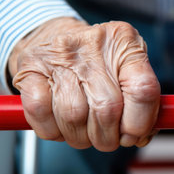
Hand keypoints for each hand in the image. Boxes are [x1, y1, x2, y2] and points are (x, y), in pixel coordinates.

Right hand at [8, 17, 160, 151]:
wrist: (52, 36)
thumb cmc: (97, 59)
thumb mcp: (127, 68)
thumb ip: (142, 101)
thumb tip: (142, 136)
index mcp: (125, 43)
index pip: (143, 89)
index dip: (140, 122)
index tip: (133, 135)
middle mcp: (94, 46)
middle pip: (107, 109)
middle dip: (108, 136)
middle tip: (106, 138)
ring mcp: (59, 56)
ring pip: (73, 116)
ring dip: (80, 137)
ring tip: (83, 130)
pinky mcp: (30, 70)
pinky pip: (42, 114)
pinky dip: (52, 130)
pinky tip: (60, 124)